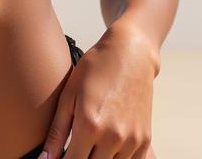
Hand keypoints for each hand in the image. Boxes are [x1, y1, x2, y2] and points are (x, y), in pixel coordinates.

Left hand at [37, 21, 157, 158]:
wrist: (130, 54)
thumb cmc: (94, 69)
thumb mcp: (69, 95)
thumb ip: (56, 131)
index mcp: (89, 125)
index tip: (59, 158)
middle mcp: (113, 137)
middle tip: (74, 147)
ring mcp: (132, 140)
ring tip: (91, 144)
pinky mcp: (145, 140)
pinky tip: (107, 147)